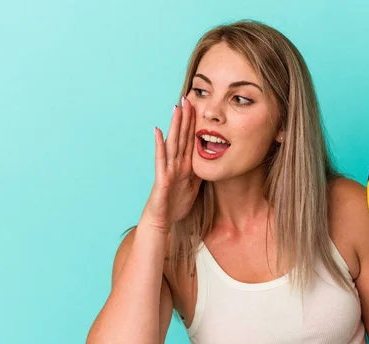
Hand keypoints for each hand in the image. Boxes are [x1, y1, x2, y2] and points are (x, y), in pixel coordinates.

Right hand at [141, 97, 201, 231]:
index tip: (199, 107)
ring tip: (175, 108)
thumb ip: (199, 173)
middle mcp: (176, 164)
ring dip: (174, 125)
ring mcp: (168, 169)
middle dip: (185, 118)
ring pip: (173, 143)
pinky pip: (161, 159)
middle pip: (182, 137)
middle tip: (188, 98)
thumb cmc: (176, 204)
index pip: (191, 140)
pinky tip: (157, 130)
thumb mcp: (194, 186)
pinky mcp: (162, 178)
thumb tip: (211, 161)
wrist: (162, 220)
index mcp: (186, 165)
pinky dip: (159, 145)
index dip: (195, 124)